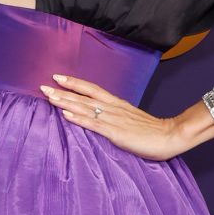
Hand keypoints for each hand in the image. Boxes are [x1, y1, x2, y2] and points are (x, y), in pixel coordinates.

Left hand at [40, 73, 183, 161]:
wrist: (170, 136)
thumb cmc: (152, 132)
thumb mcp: (131, 120)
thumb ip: (116, 117)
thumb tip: (100, 118)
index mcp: (117, 104)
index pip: (92, 89)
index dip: (75, 83)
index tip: (58, 77)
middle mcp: (113, 108)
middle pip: (84, 96)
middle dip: (63, 91)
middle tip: (43, 86)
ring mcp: (114, 119)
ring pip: (85, 107)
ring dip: (66, 102)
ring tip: (49, 97)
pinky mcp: (116, 132)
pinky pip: (94, 124)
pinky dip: (79, 118)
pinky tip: (66, 114)